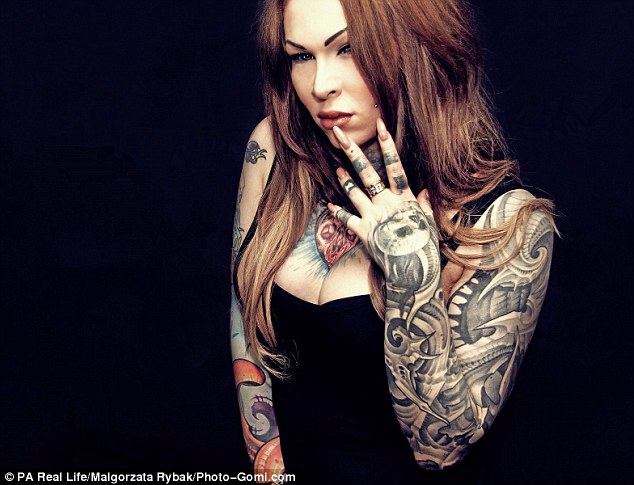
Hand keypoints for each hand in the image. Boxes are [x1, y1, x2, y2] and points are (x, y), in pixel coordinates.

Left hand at [327, 119, 439, 287]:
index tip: (380, 124)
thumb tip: (426, 190)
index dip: (387, 144)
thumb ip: (426, 205)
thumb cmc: (425, 248)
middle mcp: (387, 203)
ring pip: (354, 192)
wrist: (413, 271)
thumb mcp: (430, 223)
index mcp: (405, 198)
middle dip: (353, 152)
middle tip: (339, 135)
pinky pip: (346, 219)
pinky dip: (337, 212)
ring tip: (336, 168)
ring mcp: (373, 216)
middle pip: (368, 173)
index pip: (395, 165)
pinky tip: (329, 205)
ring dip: (344, 179)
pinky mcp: (363, 232)